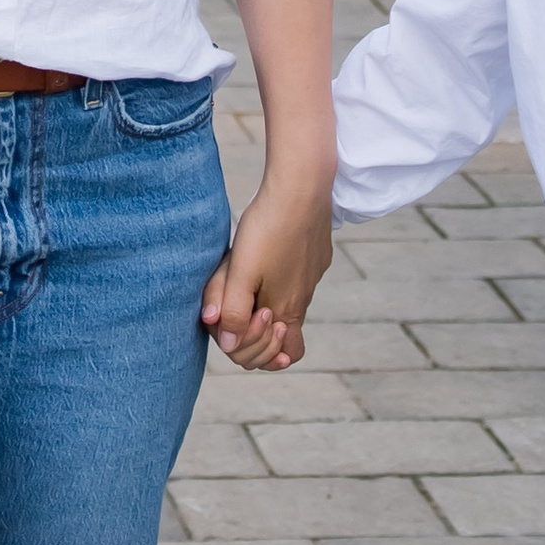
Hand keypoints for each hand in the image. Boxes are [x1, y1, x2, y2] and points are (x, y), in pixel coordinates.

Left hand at [201, 180, 332, 371]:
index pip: (284, 356)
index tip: (242, 323)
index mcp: (287, 309)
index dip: (259, 351)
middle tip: (244, 305)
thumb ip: (233, 311)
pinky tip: (266, 252)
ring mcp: (312, 276)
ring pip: (289, 302)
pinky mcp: (315, 255)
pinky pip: (297, 278)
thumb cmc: (267, 229)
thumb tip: (229, 344)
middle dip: (261, 332)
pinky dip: (280, 277)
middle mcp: (304, 298)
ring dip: (267, 299)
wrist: (301, 187)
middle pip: (286, 335)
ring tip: (249, 274)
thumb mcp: (241, 273)